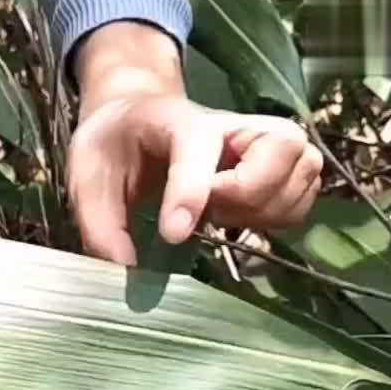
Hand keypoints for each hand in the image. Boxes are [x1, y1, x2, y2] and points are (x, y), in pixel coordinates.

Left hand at [68, 22, 321, 265]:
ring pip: (304, 170)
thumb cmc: (113, 146)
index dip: (192, 192)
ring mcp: (264, 141)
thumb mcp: (86, 179)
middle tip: (209, 214)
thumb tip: (127, 270)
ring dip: (266, 208)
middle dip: (248, 194)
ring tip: (220, 215)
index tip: (173, 235)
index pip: (199, 147)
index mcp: (179, 120)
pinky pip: (304, 196)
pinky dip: (280, 217)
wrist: (135, 120)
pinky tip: (240, 219)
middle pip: (282, 148)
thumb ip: (99, 225)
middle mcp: (233, 124)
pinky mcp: (280, 165)